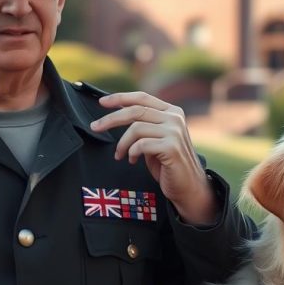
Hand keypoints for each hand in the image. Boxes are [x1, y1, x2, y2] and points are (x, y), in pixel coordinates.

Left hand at [90, 91, 217, 224]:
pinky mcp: (171, 147)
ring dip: (122, 143)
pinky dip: (131, 152)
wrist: (188, 187)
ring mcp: (174, 132)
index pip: (142, 98)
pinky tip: (132, 160)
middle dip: (111, 118)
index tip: (102, 102)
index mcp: (172, 112)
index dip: (120, 98)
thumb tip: (119, 113)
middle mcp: (175, 118)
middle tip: (95, 126)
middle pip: (135, 110)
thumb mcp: (155, 139)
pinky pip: (141, 145)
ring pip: (136, 128)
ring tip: (119, 154)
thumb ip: (144, 124)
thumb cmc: (168, 164)